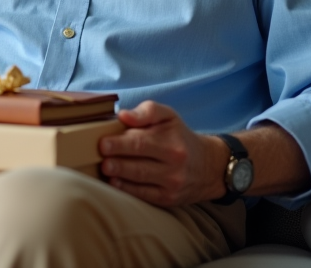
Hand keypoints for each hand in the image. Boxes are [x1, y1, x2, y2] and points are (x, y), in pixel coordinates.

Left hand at [97, 101, 228, 206]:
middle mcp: (173, 165)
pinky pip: (144, 195)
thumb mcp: (168, 116)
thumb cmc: (179, 136)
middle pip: (140, 165)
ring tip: (105, 171)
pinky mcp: (168, 199)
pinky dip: (128, 190)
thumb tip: (123, 115)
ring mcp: (171, 184)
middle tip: (101, 160)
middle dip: (118, 163)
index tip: (102, 143)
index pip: (141, 143)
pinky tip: (115, 183)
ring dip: (120, 177)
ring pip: (140, 181)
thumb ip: (147, 111)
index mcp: (171, 142)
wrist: (208, 166)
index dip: (120, 144)